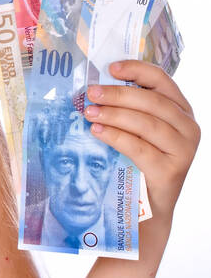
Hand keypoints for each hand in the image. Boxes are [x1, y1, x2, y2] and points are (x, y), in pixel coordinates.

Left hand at [83, 60, 199, 221]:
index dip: (137, 70)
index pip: (162, 81)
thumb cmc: (139, 163)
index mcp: (181, 110)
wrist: (148, 209)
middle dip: (118, 94)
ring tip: (89, 112)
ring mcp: (183, 150)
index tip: (111, 68)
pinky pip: (140, 147)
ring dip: (114, 114)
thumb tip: (98, 86)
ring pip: (147, 123)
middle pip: (152, 102)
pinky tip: (97, 131)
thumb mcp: (139, 131)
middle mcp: (188, 127)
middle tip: (91, 93)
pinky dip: (116, 137)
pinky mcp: (171, 171)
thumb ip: (130, 109)